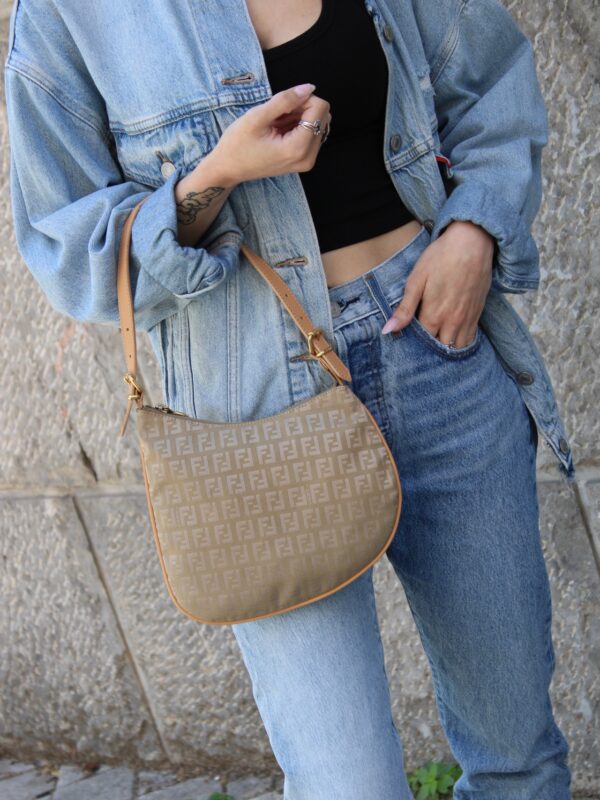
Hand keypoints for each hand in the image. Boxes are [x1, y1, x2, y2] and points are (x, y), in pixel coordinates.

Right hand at [205, 83, 331, 185]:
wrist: (228, 169)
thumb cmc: (237, 144)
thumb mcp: (257, 117)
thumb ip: (285, 100)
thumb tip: (309, 87)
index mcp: (297, 148)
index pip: (320, 109)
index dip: (302, 98)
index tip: (282, 105)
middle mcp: (308, 157)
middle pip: (323, 116)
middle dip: (303, 108)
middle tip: (278, 115)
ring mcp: (307, 161)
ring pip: (319, 124)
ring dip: (300, 117)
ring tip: (277, 124)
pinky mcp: (303, 160)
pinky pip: (312, 134)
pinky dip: (299, 126)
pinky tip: (281, 130)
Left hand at [381, 220, 494, 347]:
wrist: (472, 242)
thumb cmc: (440, 258)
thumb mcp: (416, 280)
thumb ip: (404, 309)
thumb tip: (387, 331)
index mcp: (433, 316)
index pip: (421, 344)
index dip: (412, 345)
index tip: (405, 342)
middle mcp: (452, 322)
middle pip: (439, 349)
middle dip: (429, 351)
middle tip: (420, 345)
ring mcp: (467, 319)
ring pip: (456, 348)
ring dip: (446, 349)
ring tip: (435, 344)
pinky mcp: (478, 314)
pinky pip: (470, 339)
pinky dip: (460, 343)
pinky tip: (451, 337)